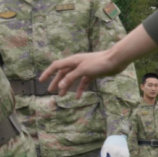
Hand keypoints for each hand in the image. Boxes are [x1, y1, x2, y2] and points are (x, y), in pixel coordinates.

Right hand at [39, 25, 157, 96]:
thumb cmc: (99, 63)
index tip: (41, 80)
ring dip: (67, 86)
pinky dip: (79, 88)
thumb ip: (71, 77)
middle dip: (56, 82)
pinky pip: (82, 82)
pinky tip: (77, 96)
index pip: (56, 66)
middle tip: (51, 90)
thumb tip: (60, 85)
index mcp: (72, 61)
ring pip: (72, 78)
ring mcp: (84, 69)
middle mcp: (76, 64)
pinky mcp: (92, 73)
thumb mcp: (83, 70)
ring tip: (62, 95)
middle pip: (63, 73)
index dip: (48, 73)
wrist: (116, 60)